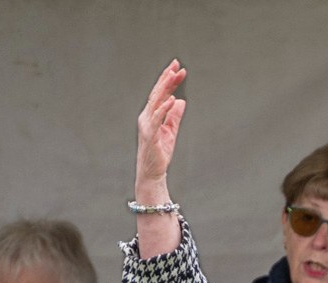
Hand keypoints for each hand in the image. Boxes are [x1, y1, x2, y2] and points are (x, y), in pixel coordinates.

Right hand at [136, 61, 187, 199]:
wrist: (152, 172)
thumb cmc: (160, 153)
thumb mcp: (171, 131)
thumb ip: (174, 116)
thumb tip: (180, 100)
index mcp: (151, 114)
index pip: (161, 93)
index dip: (168, 80)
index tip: (178, 68)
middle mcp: (146, 116)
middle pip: (158, 93)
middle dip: (167, 78)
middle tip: (177, 64)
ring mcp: (147, 124)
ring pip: (156, 101)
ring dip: (166, 87)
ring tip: (174, 75)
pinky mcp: (150, 134)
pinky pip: (157, 118)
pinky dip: (164, 108)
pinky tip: (172, 99)